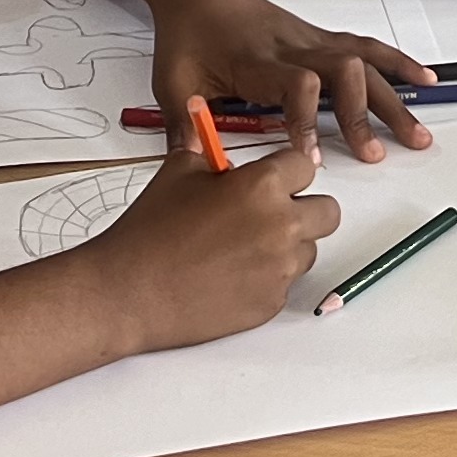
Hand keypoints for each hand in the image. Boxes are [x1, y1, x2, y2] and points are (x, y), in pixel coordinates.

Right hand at [92, 141, 336, 349]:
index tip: (271, 179)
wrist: (128, 291)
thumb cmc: (149, 230)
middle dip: (304, 208)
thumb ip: (212, 158)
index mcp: (262, 186)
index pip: (305, 166)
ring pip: (308, 250)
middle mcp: (281, 226)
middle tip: (269, 214)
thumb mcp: (179, 173)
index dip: (285, 172)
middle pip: (328, 211)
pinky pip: (284, 284)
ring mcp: (280, 270)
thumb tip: (219, 151)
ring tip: (240, 249)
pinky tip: (228, 277)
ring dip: (286, 246)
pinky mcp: (270, 304)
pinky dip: (265, 279)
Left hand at [147, 0, 430, 163]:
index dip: (306, 119)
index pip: (294, 84)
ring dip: (392, 98)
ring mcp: (311, 41)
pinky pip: (365, 49)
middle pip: (341, 72)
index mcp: (257, 61)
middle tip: (376, 155)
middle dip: (362, 114)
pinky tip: (423, 80)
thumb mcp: (173, 81)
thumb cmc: (187, 36)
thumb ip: (183, 126)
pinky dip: (397, 63)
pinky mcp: (321, 40)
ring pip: (361, 63)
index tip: (310, 157)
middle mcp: (292, 49)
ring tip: (418, 133)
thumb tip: (189, 170)